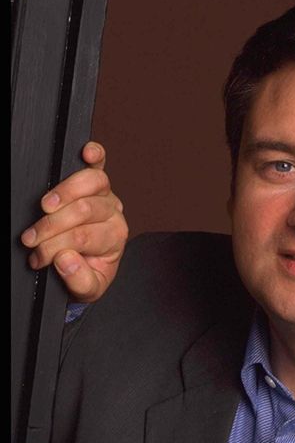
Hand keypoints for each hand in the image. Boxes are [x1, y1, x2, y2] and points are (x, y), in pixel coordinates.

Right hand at [20, 141, 128, 302]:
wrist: (92, 264)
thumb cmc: (88, 272)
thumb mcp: (88, 289)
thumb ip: (79, 280)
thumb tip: (65, 258)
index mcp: (114, 239)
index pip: (83, 237)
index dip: (55, 246)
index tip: (37, 257)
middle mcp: (113, 214)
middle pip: (84, 210)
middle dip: (52, 226)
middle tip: (31, 238)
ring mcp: (105, 195)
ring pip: (92, 183)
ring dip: (64, 192)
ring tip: (44, 207)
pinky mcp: (97, 182)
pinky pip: (99, 164)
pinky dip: (95, 155)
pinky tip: (86, 152)